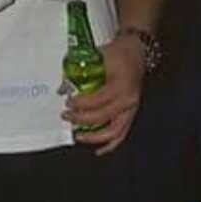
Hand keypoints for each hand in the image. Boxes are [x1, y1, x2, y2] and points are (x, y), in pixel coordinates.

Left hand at [62, 32, 145, 154]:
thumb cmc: (118, 53)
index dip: (79, 104)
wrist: (137, 51)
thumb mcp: (98, 56)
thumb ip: (79, 71)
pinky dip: (110, 144)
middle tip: (66, 116)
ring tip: (78, 136)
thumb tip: (62, 88)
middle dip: (81, 119)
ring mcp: (131, 109)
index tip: (67, 102)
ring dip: (94, 137)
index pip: (96, 100)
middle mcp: (127, 100)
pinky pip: (122, 134)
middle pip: (101, 117)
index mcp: (120, 85)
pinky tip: (99, 150)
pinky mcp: (131, 113)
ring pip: (113, 132)